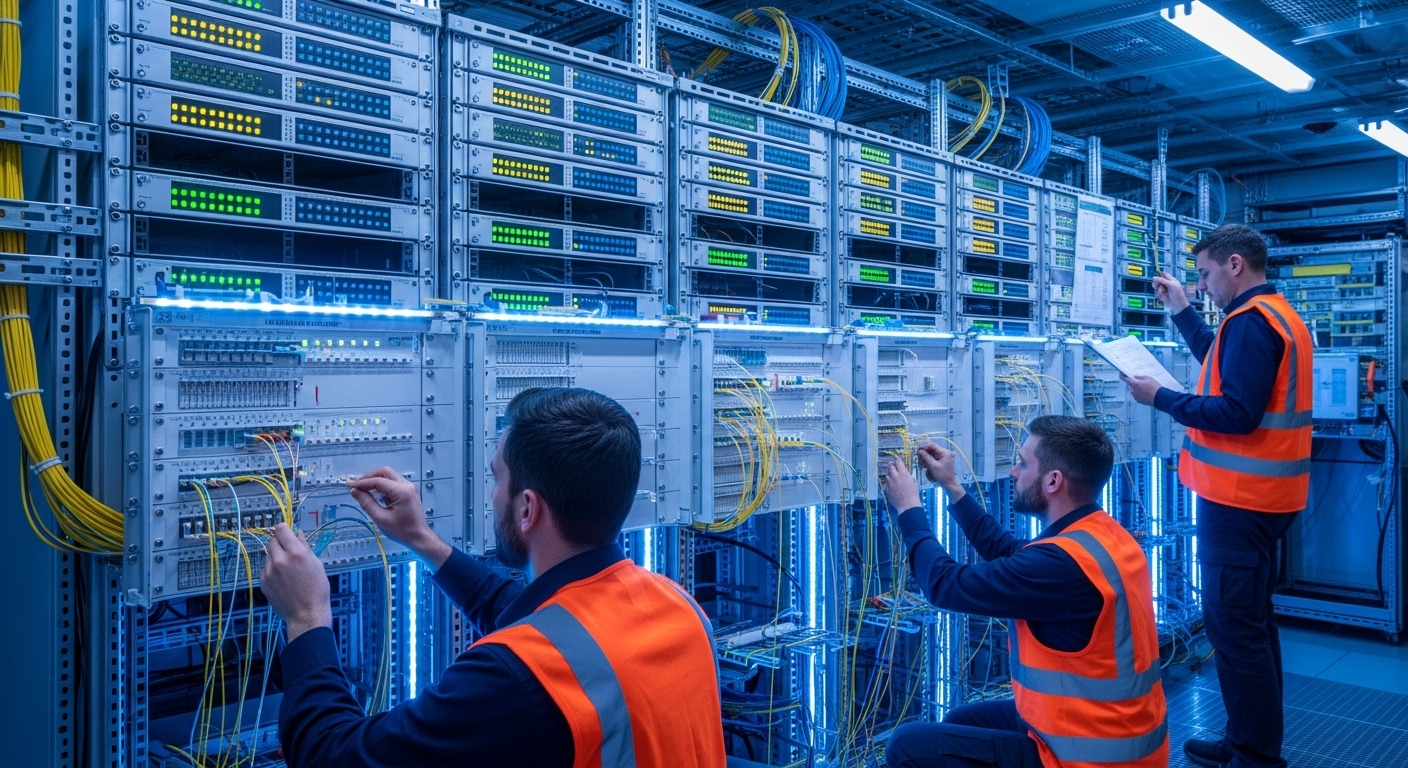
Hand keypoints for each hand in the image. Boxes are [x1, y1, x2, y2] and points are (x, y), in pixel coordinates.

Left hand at [261, 524, 331, 640]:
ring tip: (288, 570)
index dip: (284, 529)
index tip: (287, 533)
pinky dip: (272, 570)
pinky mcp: (263, 582)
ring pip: (268, 555)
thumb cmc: (317, 589)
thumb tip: (298, 533)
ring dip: (276, 556)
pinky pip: (265, 568)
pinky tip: (283, 580)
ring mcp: (269, 571)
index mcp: (296, 553)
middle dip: (280, 543)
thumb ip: (305, 546)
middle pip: (272, 540)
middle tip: (290, 553)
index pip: (281, 529)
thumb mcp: (317, 564)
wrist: (306, 614)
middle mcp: (279, 559)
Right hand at [347, 467, 450, 568]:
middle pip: (384, 472)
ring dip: (376, 481)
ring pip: (389, 476)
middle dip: (369, 477)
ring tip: (364, 491)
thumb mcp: (381, 518)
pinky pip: (393, 483)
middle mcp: (407, 485)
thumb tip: (354, 491)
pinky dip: (382, 486)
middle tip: (357, 486)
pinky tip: (375, 496)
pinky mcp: (408, 492)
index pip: (378, 481)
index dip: (362, 482)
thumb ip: (367, 503)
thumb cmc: (401, 531)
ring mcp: (409, 488)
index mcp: (401, 491)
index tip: (349, 486)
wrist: (419, 537)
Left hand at [881, 459, 921, 512]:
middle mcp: (895, 476)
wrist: (907, 504)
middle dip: (891, 465)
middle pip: (890, 467)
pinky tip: (892, 486)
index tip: (897, 460)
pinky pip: (886, 484)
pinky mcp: (886, 489)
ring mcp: (889, 483)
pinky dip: (888, 483)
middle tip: (891, 464)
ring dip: (890, 475)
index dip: (898, 460)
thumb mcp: (913, 482)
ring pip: (887, 476)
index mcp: (903, 474)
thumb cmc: (913, 493)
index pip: (898, 463)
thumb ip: (907, 476)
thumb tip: (904, 473)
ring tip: (892, 478)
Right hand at [917, 444, 964, 498]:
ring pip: (931, 454)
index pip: (932, 445)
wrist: (949, 484)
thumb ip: (926, 457)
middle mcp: (944, 452)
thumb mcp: (933, 466)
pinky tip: (925, 466)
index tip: (917, 452)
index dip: (923, 447)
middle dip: (924, 454)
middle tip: (919, 461)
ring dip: (925, 458)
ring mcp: (943, 456)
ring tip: (922, 465)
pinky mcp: (941, 460)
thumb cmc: (942, 475)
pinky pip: (933, 458)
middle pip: (931, 449)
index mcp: (944, 452)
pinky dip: (928, 461)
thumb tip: (919, 451)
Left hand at [1120, 374, 1162, 405]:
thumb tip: (1135, 377)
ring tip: (1147, 389)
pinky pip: (1137, 396)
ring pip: (1134, 391)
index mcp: (1135, 384)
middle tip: (1143, 383)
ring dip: (1138, 389)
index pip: (1125, 379)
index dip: (1122, 376)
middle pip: (1131, 385)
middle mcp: (1133, 390)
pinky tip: (1147, 394)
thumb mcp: (1148, 378)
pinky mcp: (1138, 401)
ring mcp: (1135, 396)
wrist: (1160, 398)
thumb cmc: (1154, 387)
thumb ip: (1140, 377)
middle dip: (1135, 384)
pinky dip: (1140, 394)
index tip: (1121, 374)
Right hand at [1153, 270, 1189, 314]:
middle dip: (1157, 282)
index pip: (1164, 274)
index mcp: (1171, 280)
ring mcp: (1164, 289)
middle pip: (1158, 280)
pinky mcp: (1161, 294)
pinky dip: (1158, 294)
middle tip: (1157, 285)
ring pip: (1156, 286)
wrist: (1177, 305)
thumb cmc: (1177, 293)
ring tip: (1161, 291)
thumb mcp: (1171, 285)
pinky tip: (1162, 296)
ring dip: (1158, 288)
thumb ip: (1162, 280)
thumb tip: (1153, 277)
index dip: (1159, 274)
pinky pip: (1157, 292)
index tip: (1155, 276)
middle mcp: (1167, 284)